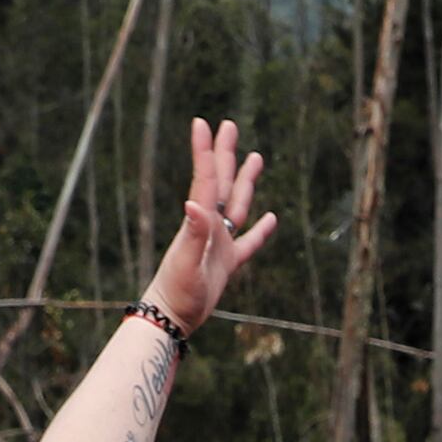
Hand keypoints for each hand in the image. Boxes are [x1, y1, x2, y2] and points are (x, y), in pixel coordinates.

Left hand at [146, 120, 280, 331]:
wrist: (171, 318)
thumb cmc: (176, 293)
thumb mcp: (186, 264)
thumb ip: (192, 234)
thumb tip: (194, 203)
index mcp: (201, 222)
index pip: (206, 179)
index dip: (205, 151)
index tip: (203, 123)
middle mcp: (209, 227)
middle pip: (222, 183)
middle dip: (225, 154)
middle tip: (228, 125)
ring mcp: (219, 244)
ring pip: (237, 206)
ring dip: (244, 181)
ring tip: (255, 158)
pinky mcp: (227, 263)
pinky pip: (249, 242)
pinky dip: (260, 229)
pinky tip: (270, 217)